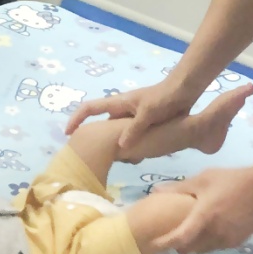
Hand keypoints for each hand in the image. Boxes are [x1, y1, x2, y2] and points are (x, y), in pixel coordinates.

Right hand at [65, 77, 200, 153]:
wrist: (184, 92)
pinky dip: (132, 148)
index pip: (89, 109)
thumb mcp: (149, 113)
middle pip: (101, 126)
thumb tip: (120, 147)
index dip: (76, 119)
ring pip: (117, 135)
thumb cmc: (164, 98)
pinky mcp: (143, 124)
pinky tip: (140, 158)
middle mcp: (120, 111)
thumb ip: (135, 129)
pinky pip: (131, 138)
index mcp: (117, 103)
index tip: (68, 134)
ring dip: (118, 147)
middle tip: (94, 157)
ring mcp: (131, 118)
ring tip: (120, 161)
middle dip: (98, 141)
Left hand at [153, 166, 252, 253]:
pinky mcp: (238, 242)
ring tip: (192, 230)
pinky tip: (211, 228)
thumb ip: (179, 188)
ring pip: (205, 250)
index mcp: (204, 218)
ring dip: (195, 244)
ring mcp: (228, 240)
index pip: (180, 238)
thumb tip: (156, 191)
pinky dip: (210, 242)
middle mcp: (215, 234)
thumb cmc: (232, 180)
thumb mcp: (204, 179)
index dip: (165, 244)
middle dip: (180, 245)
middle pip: (191, 249)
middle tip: (173, 234)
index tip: (153, 245)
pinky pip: (218, 247)